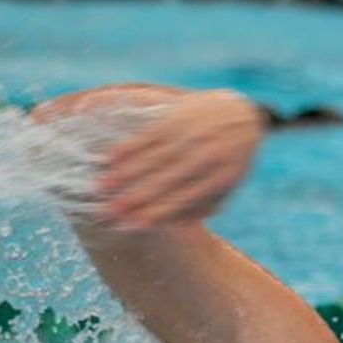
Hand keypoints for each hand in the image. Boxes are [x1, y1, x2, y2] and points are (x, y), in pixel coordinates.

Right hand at [96, 90, 265, 226]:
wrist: (241, 112)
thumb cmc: (231, 159)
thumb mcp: (228, 186)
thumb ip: (204, 209)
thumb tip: (176, 230)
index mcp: (220, 177)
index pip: (182, 200)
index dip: (155, 213)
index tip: (131, 225)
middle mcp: (204, 156)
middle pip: (163, 181)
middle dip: (134, 198)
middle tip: (109, 212)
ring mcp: (190, 135)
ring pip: (151, 158)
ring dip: (124, 174)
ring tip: (101, 188)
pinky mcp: (176, 118)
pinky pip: (147, 135)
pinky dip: (127, 147)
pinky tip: (109, 159)